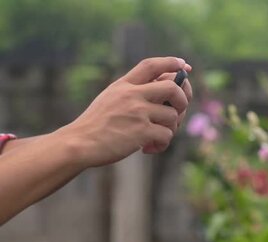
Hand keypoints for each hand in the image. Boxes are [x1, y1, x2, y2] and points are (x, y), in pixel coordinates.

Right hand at [56, 57, 192, 166]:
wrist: (79, 143)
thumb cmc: (96, 125)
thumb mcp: (110, 98)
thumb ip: (132, 92)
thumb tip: (163, 90)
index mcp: (124, 85)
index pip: (151, 65)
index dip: (170, 62)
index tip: (183, 65)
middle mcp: (132, 95)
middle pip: (172, 86)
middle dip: (183, 99)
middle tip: (178, 111)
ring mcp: (137, 112)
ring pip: (173, 116)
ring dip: (170, 129)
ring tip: (156, 138)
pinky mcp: (141, 131)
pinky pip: (167, 135)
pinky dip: (162, 144)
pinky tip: (149, 148)